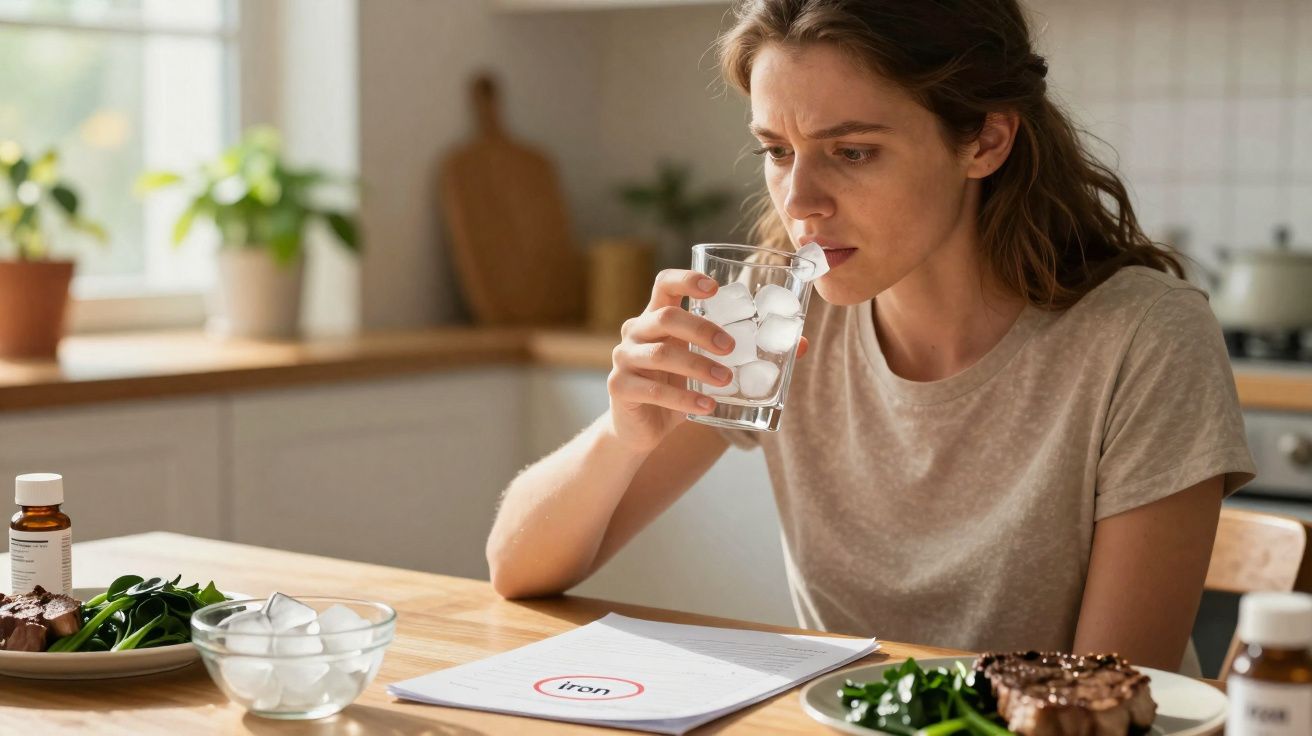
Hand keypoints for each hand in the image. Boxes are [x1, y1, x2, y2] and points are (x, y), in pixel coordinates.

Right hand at [605, 269, 807, 451]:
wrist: (644, 430)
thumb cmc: (679, 388)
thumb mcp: (708, 366)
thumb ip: (745, 353)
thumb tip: (801, 345)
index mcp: (657, 317)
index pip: (664, 284)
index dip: (687, 279)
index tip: (714, 288)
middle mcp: (636, 331)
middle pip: (665, 316)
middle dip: (701, 329)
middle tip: (731, 346)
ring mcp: (624, 358)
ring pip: (660, 354)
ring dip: (697, 367)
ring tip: (725, 380)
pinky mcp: (619, 387)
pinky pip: (653, 390)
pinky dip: (684, 399)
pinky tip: (707, 406)